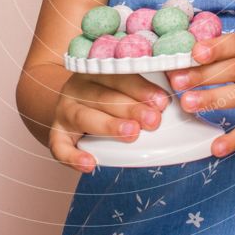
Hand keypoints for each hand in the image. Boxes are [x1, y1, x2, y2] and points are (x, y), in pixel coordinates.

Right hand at [49, 73, 169, 172]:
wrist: (68, 102)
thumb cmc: (106, 93)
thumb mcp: (120, 82)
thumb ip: (144, 84)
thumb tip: (178, 91)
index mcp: (97, 69)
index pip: (120, 75)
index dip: (141, 88)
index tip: (162, 101)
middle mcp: (79, 87)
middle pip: (105, 96)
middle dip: (131, 108)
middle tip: (153, 121)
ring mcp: (65, 110)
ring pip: (85, 117)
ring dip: (109, 126)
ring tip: (131, 134)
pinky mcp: (56, 133)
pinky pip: (59, 147)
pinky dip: (72, 157)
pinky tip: (90, 165)